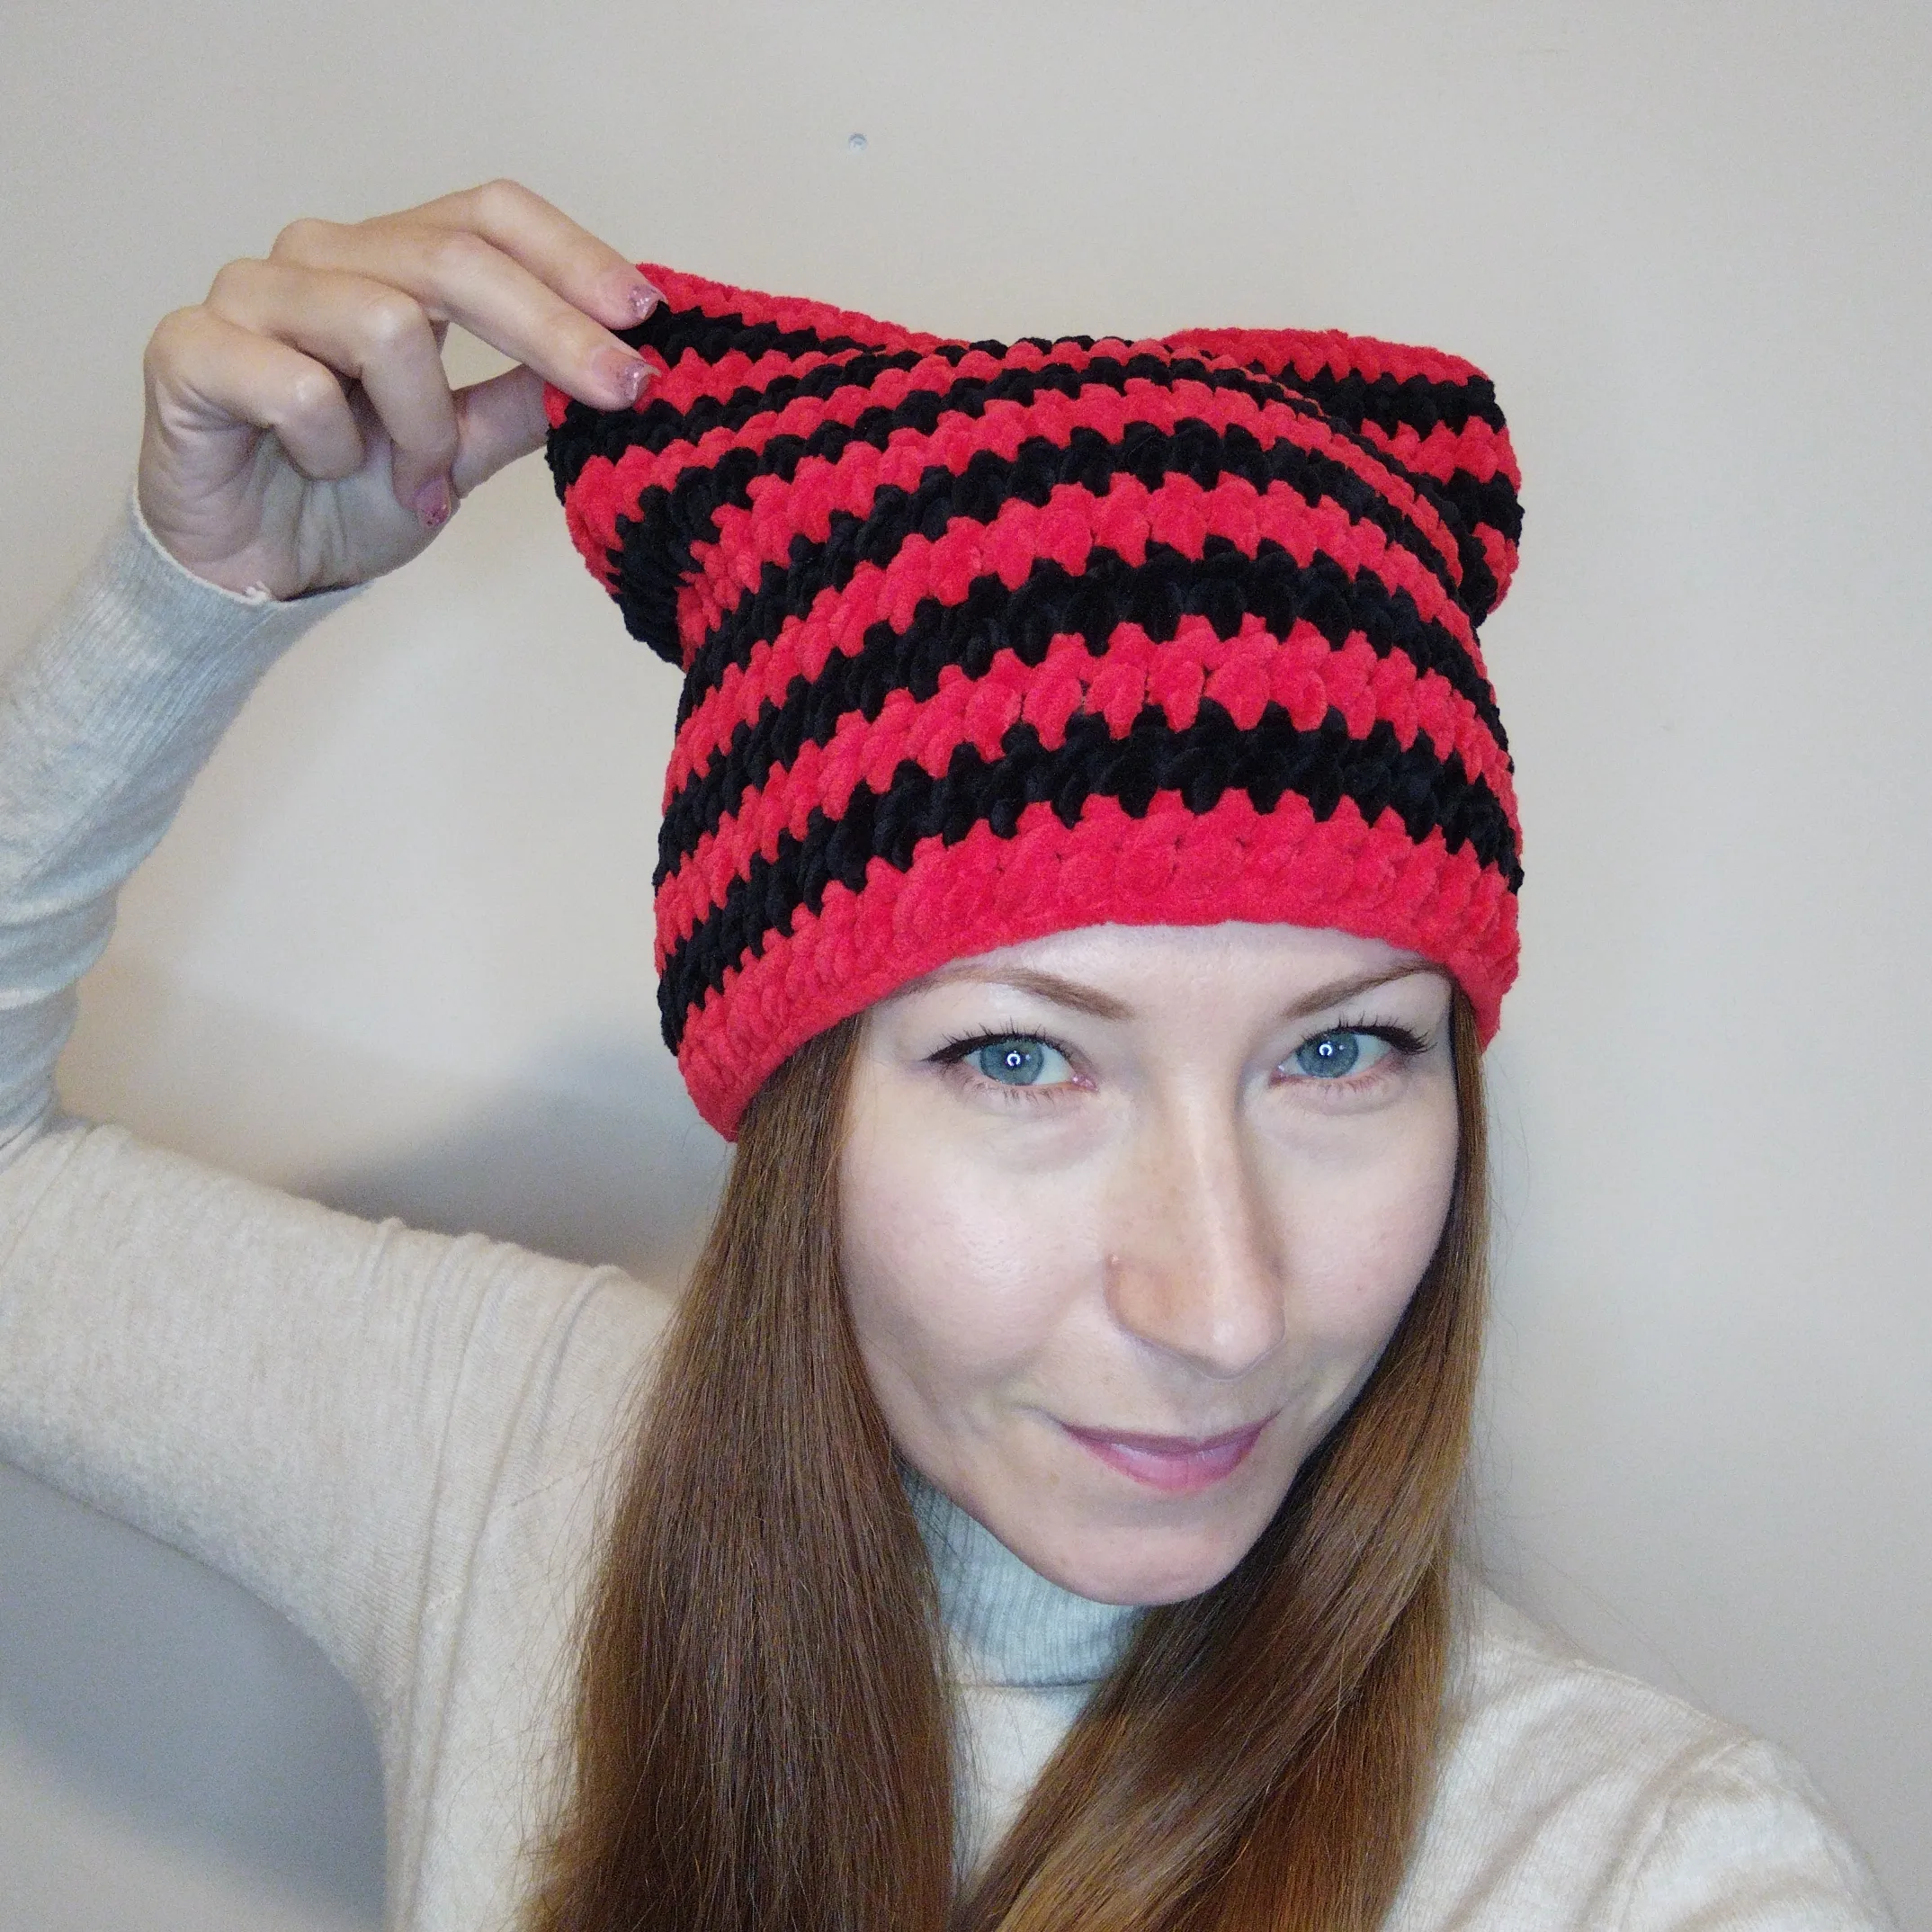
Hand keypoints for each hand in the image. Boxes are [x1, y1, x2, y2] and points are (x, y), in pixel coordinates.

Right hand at [136, 180, 659, 599]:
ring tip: (412, 478)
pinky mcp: (190, 348)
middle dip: (553, 330)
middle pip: (456, 256)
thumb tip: (622, 369)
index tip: (646, 316)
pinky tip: (319, 472)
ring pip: (385, 322)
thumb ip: (524, 401)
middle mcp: (320, 258)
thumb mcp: (462, 451)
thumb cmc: (344, 498)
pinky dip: (333, 449)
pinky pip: (299, 386)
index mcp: (388, 262)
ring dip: (423, 425)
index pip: (488, 215)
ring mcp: (250, 294)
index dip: (572, 256)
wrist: (249, 570)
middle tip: (621, 392)